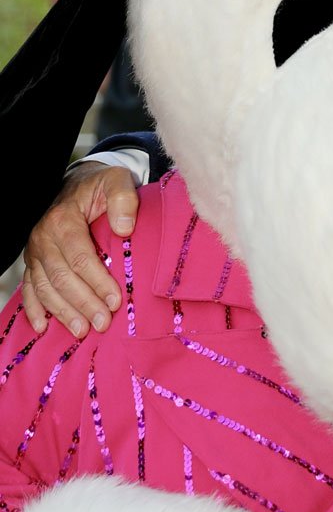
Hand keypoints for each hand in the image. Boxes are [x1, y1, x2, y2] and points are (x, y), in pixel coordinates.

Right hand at [21, 163, 138, 336]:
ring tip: (82, 331)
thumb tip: (124, 228)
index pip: (80, 257)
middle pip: (62, 277)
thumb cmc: (101, 186)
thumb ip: (123, 199)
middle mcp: (44, 237)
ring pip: (45, 287)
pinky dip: (34, 309)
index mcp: (64, 219)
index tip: (116, 301)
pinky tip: (43, 326)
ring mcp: (35, 251)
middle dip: (83, 303)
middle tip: (103, 323)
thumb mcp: (116, 181)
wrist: (78, 183)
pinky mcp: (34, 262)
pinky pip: (29, 287)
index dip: (97, 281)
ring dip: (63, 311)